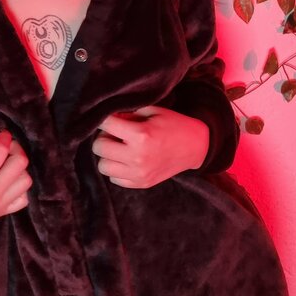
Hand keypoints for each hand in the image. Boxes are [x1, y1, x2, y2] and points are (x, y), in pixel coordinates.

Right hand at [0, 130, 32, 216]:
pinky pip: (24, 197)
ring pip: (26, 180)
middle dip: (16, 149)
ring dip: (19, 170)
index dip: (4, 138)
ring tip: (8, 166)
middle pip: (19, 163)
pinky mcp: (4, 212)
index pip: (1, 151)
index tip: (2, 134)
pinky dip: (19, 188)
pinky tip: (9, 182)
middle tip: (7, 147)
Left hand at [91, 106, 209, 187]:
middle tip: (115, 133)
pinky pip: (114, 179)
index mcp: (141, 135)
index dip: (104, 119)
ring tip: (120, 148)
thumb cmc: (174, 124)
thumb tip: (108, 117)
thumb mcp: (153, 111)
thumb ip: (129, 113)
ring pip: (103, 166)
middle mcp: (137, 157)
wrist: (196, 147)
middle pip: (99, 147)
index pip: (106, 125)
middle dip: (104, 137)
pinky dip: (117, 169)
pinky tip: (128, 160)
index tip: (108, 118)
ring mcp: (139, 173)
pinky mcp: (141, 184)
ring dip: (108, 155)